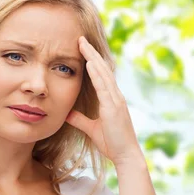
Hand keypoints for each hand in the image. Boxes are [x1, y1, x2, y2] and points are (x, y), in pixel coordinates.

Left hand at [65, 36, 144, 167]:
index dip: (92, 61)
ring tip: (83, 45)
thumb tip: (68, 113)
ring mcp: (116, 101)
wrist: (125, 155)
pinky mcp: (113, 108)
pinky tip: (90, 64)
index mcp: (112, 99)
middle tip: (80, 39)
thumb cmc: (112, 144)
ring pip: (103, 74)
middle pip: (102, 69)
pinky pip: (104, 87)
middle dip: (91, 54)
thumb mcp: (91, 129)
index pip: (101, 75)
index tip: (82, 49)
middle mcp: (116, 96)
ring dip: (93, 58)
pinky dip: (97, 74)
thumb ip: (80, 120)